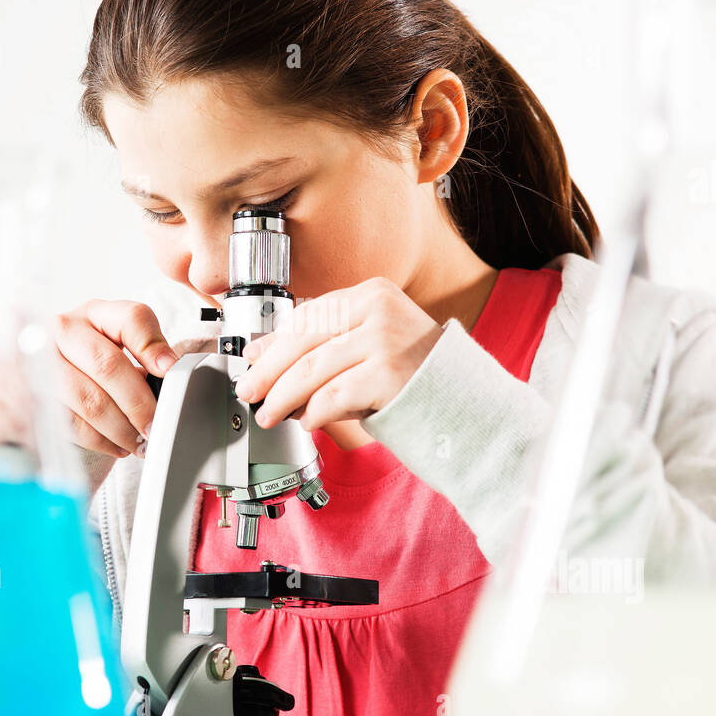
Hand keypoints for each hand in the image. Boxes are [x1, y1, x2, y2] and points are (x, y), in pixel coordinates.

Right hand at [0, 299, 178, 459]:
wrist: (32, 381)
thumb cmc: (86, 365)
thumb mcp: (116, 348)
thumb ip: (144, 353)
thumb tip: (169, 372)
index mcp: (94, 313)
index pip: (130, 318)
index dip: (153, 345)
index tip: (169, 371)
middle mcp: (62, 330)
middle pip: (107, 365)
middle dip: (139, 403)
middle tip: (156, 425)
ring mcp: (39, 361)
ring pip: (90, 400)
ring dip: (122, 428)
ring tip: (140, 441)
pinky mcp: (27, 396)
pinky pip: (72, 424)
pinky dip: (101, 441)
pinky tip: (117, 445)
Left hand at [233, 277, 444, 430]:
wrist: (466, 400)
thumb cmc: (414, 374)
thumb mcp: (370, 344)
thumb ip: (325, 344)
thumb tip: (262, 354)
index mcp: (371, 294)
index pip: (307, 315)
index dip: (273, 341)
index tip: (251, 360)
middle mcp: (378, 309)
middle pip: (302, 341)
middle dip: (268, 372)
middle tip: (250, 392)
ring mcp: (384, 340)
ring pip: (311, 371)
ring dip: (282, 398)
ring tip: (270, 414)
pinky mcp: (387, 375)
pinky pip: (331, 396)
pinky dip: (312, 412)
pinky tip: (307, 421)